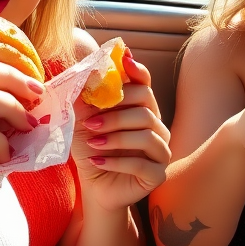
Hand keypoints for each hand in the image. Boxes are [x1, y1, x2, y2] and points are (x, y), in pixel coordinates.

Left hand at [71, 50, 170, 212]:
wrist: (94, 184)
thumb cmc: (92, 148)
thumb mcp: (83, 120)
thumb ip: (86, 98)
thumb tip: (87, 71)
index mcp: (141, 109)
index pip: (145, 84)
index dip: (137, 71)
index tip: (124, 61)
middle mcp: (157, 127)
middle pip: (147, 107)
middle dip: (116, 113)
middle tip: (90, 121)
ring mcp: (161, 151)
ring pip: (147, 135)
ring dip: (116, 137)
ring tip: (93, 142)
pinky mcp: (157, 174)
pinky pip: (142, 164)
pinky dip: (117, 161)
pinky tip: (98, 161)